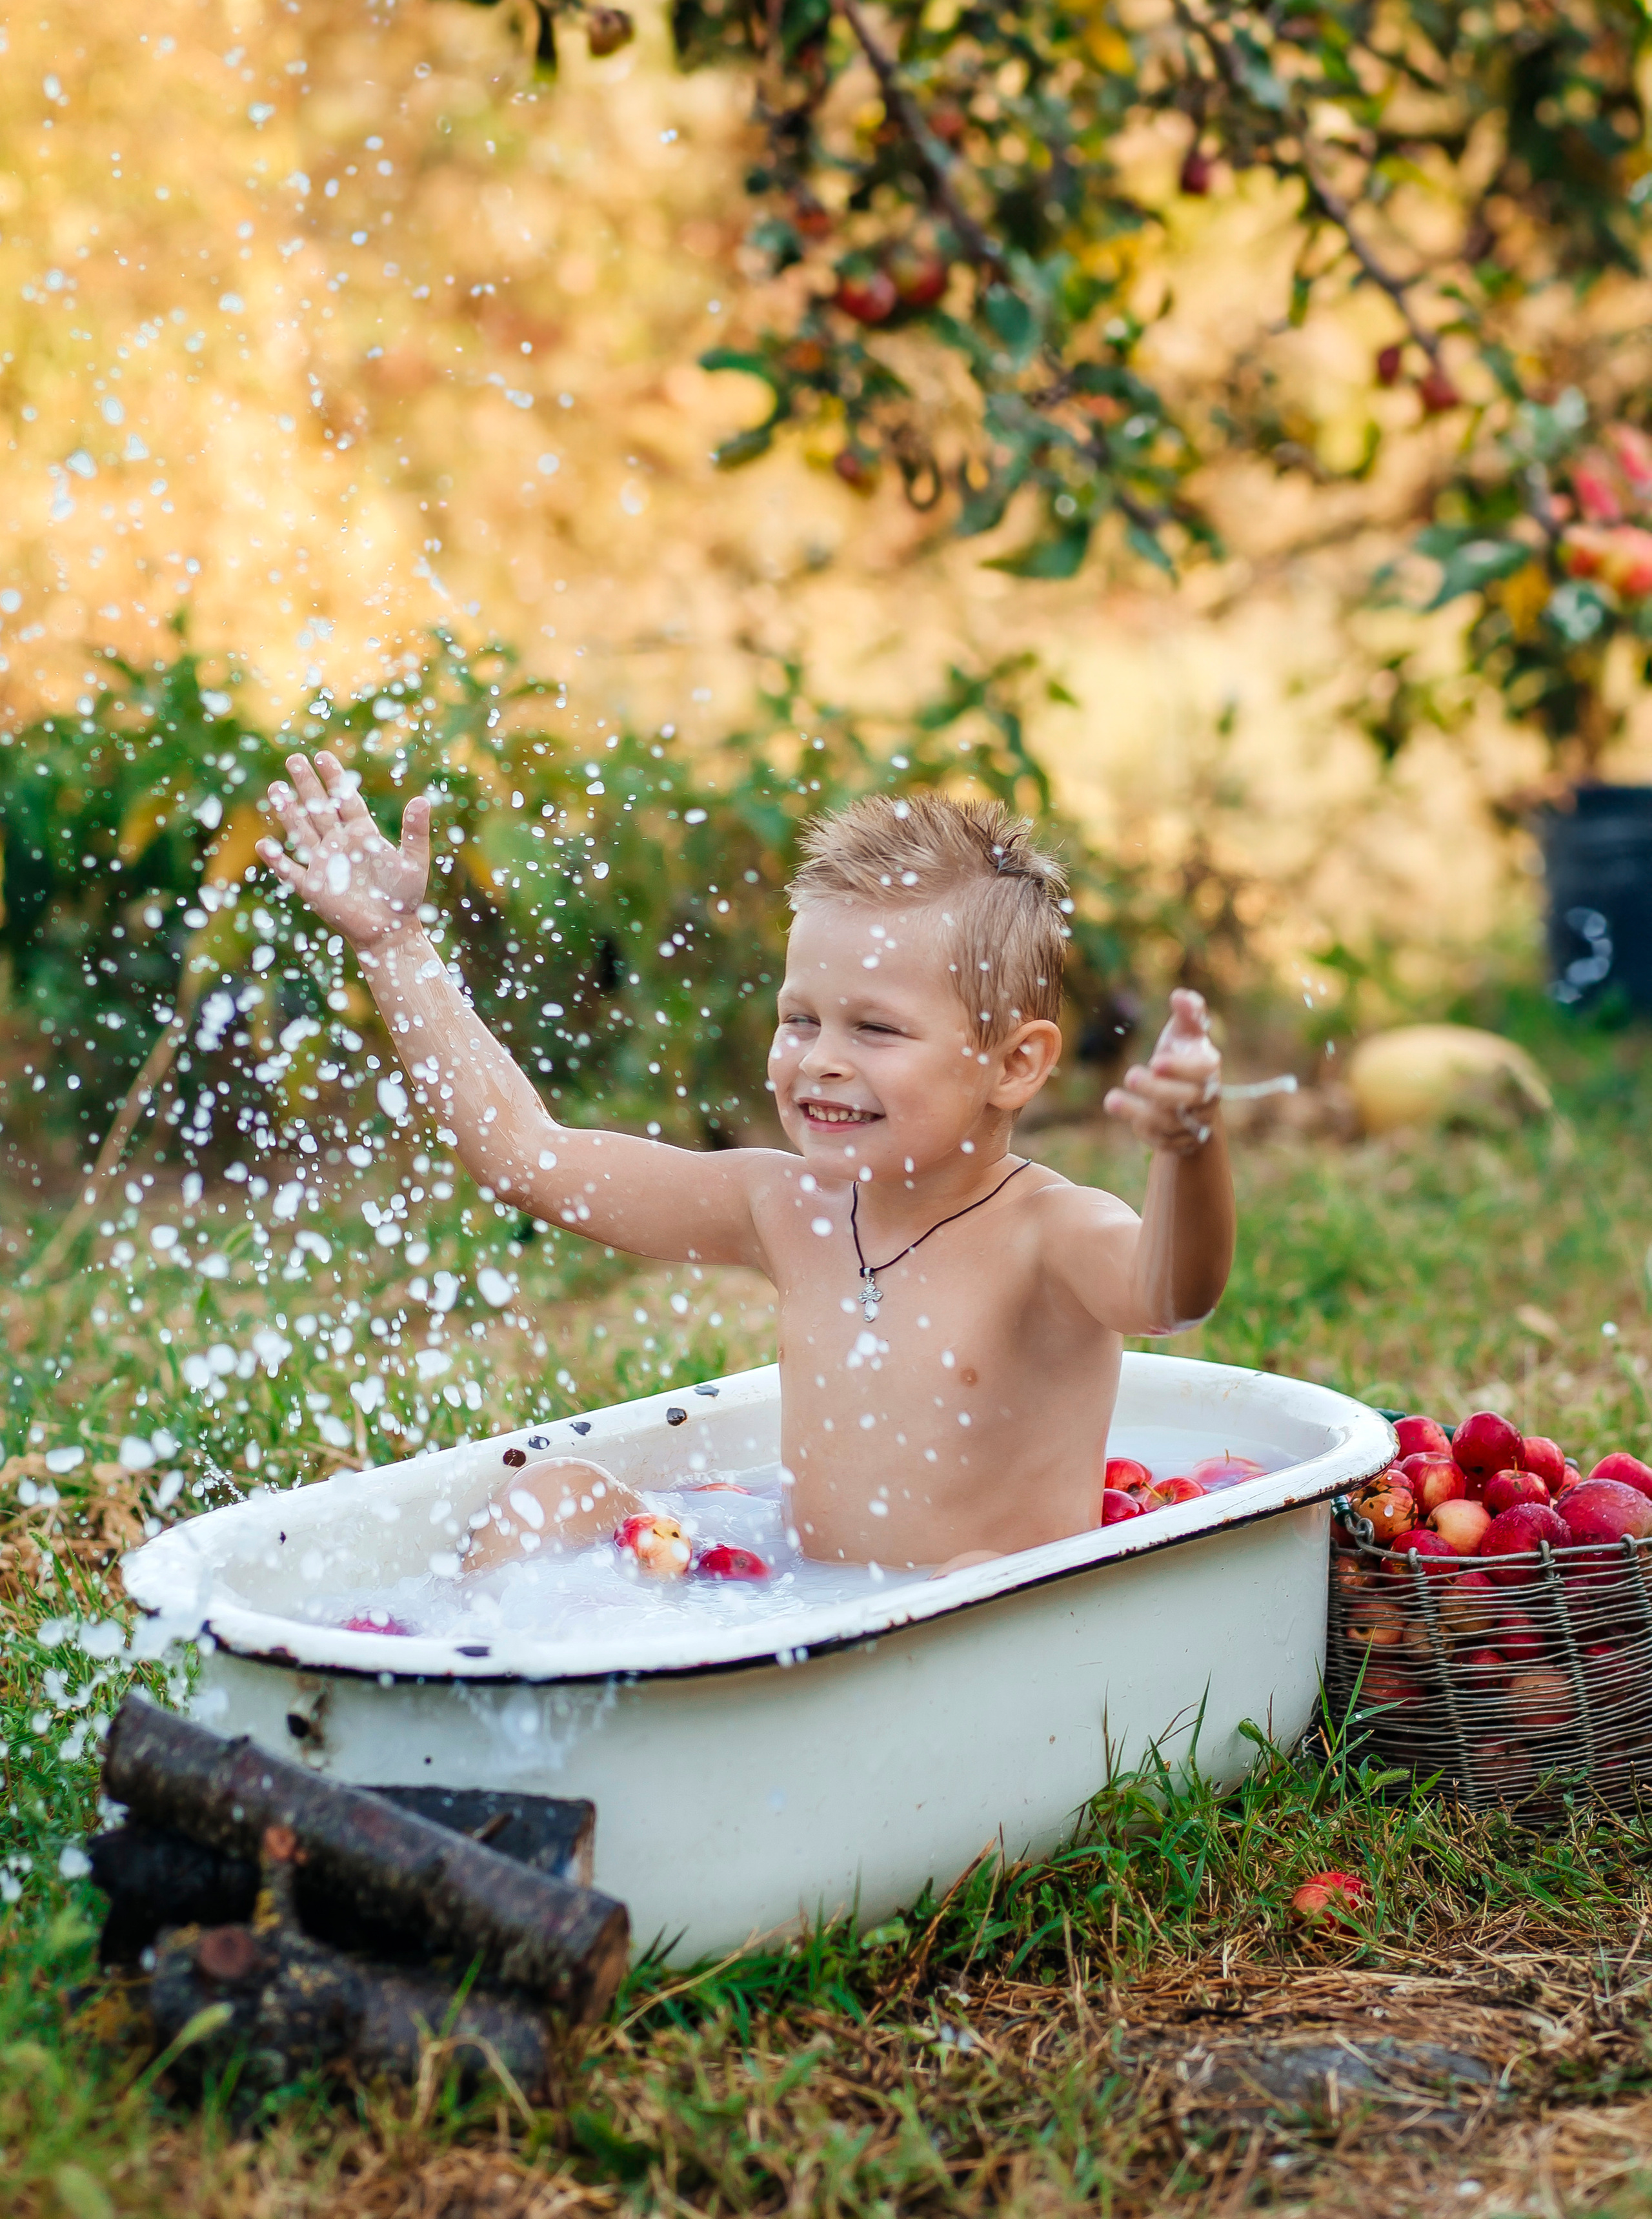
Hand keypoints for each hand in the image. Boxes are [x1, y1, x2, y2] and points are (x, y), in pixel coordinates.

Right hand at [256, 750, 430, 952]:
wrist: (390, 931)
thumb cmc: (404, 897)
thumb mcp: (414, 862)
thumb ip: (415, 832)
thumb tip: (422, 800)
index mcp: (362, 835)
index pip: (345, 799)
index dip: (334, 778)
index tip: (322, 756)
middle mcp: (339, 844)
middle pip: (319, 808)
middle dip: (307, 784)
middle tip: (293, 758)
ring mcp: (324, 864)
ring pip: (302, 831)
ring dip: (288, 811)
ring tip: (275, 788)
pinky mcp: (314, 888)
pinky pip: (291, 871)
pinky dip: (277, 860)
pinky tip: (263, 845)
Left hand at [1103, 988, 1221, 1154]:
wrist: (1188, 1093)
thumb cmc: (1183, 1052)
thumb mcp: (1185, 1030)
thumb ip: (1188, 1011)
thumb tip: (1179, 995)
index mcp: (1209, 1068)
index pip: (1203, 1070)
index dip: (1182, 1068)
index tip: (1156, 1061)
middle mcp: (1206, 1098)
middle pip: (1187, 1100)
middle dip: (1157, 1090)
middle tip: (1130, 1075)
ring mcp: (1195, 1122)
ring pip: (1171, 1124)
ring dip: (1139, 1112)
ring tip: (1112, 1100)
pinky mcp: (1181, 1141)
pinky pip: (1163, 1141)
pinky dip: (1143, 1130)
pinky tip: (1126, 1113)